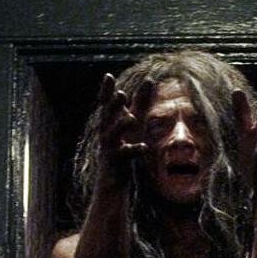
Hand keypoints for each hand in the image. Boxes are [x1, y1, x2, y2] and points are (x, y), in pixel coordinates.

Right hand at [93, 73, 153, 188]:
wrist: (112, 181)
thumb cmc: (123, 148)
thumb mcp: (135, 123)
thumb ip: (141, 102)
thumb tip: (150, 80)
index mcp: (110, 122)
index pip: (106, 104)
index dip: (106, 91)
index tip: (108, 76)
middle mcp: (106, 133)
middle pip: (107, 117)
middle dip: (113, 106)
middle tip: (121, 95)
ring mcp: (110, 148)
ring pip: (113, 135)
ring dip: (121, 126)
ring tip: (131, 118)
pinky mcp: (116, 162)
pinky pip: (125, 155)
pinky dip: (134, 150)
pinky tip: (144, 147)